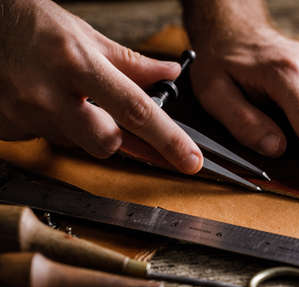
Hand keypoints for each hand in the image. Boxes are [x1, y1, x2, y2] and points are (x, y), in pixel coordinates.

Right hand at [0, 0, 202, 173]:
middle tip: (109, 115)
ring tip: (67, 96)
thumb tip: (168, 74)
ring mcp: (25, 115)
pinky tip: (42, 99)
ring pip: (76, 142)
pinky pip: (47, 138)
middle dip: (117, 137)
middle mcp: (51, 94)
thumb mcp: (86, 35)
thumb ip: (131, 62)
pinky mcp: (9, 129)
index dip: (168, 140)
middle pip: (106, 143)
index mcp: (79, 64)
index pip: (136, 111)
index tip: (190, 161)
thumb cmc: (32, 24)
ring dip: (82, 126)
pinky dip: (55, 124)